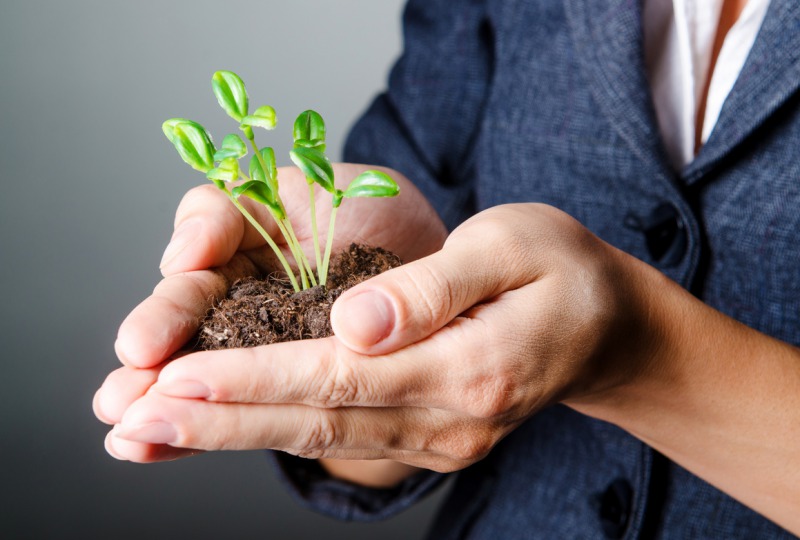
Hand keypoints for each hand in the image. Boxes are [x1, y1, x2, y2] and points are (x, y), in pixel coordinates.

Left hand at [98, 203, 657, 469]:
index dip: (255, 378)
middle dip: (219, 420)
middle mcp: (450, 419)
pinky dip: (274, 431)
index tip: (177, 377)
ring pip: (320, 437)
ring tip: (153, 428)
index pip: (340, 376)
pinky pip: (340, 436)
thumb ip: (434, 287)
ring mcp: (440, 439)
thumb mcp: (512, 247)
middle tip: (133, 419)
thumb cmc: (562, 270)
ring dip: (232, 433)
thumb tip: (354, 323)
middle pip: (317, 420)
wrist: (608, 326)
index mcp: (470, 366)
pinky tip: (221, 425)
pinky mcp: (430, 437)